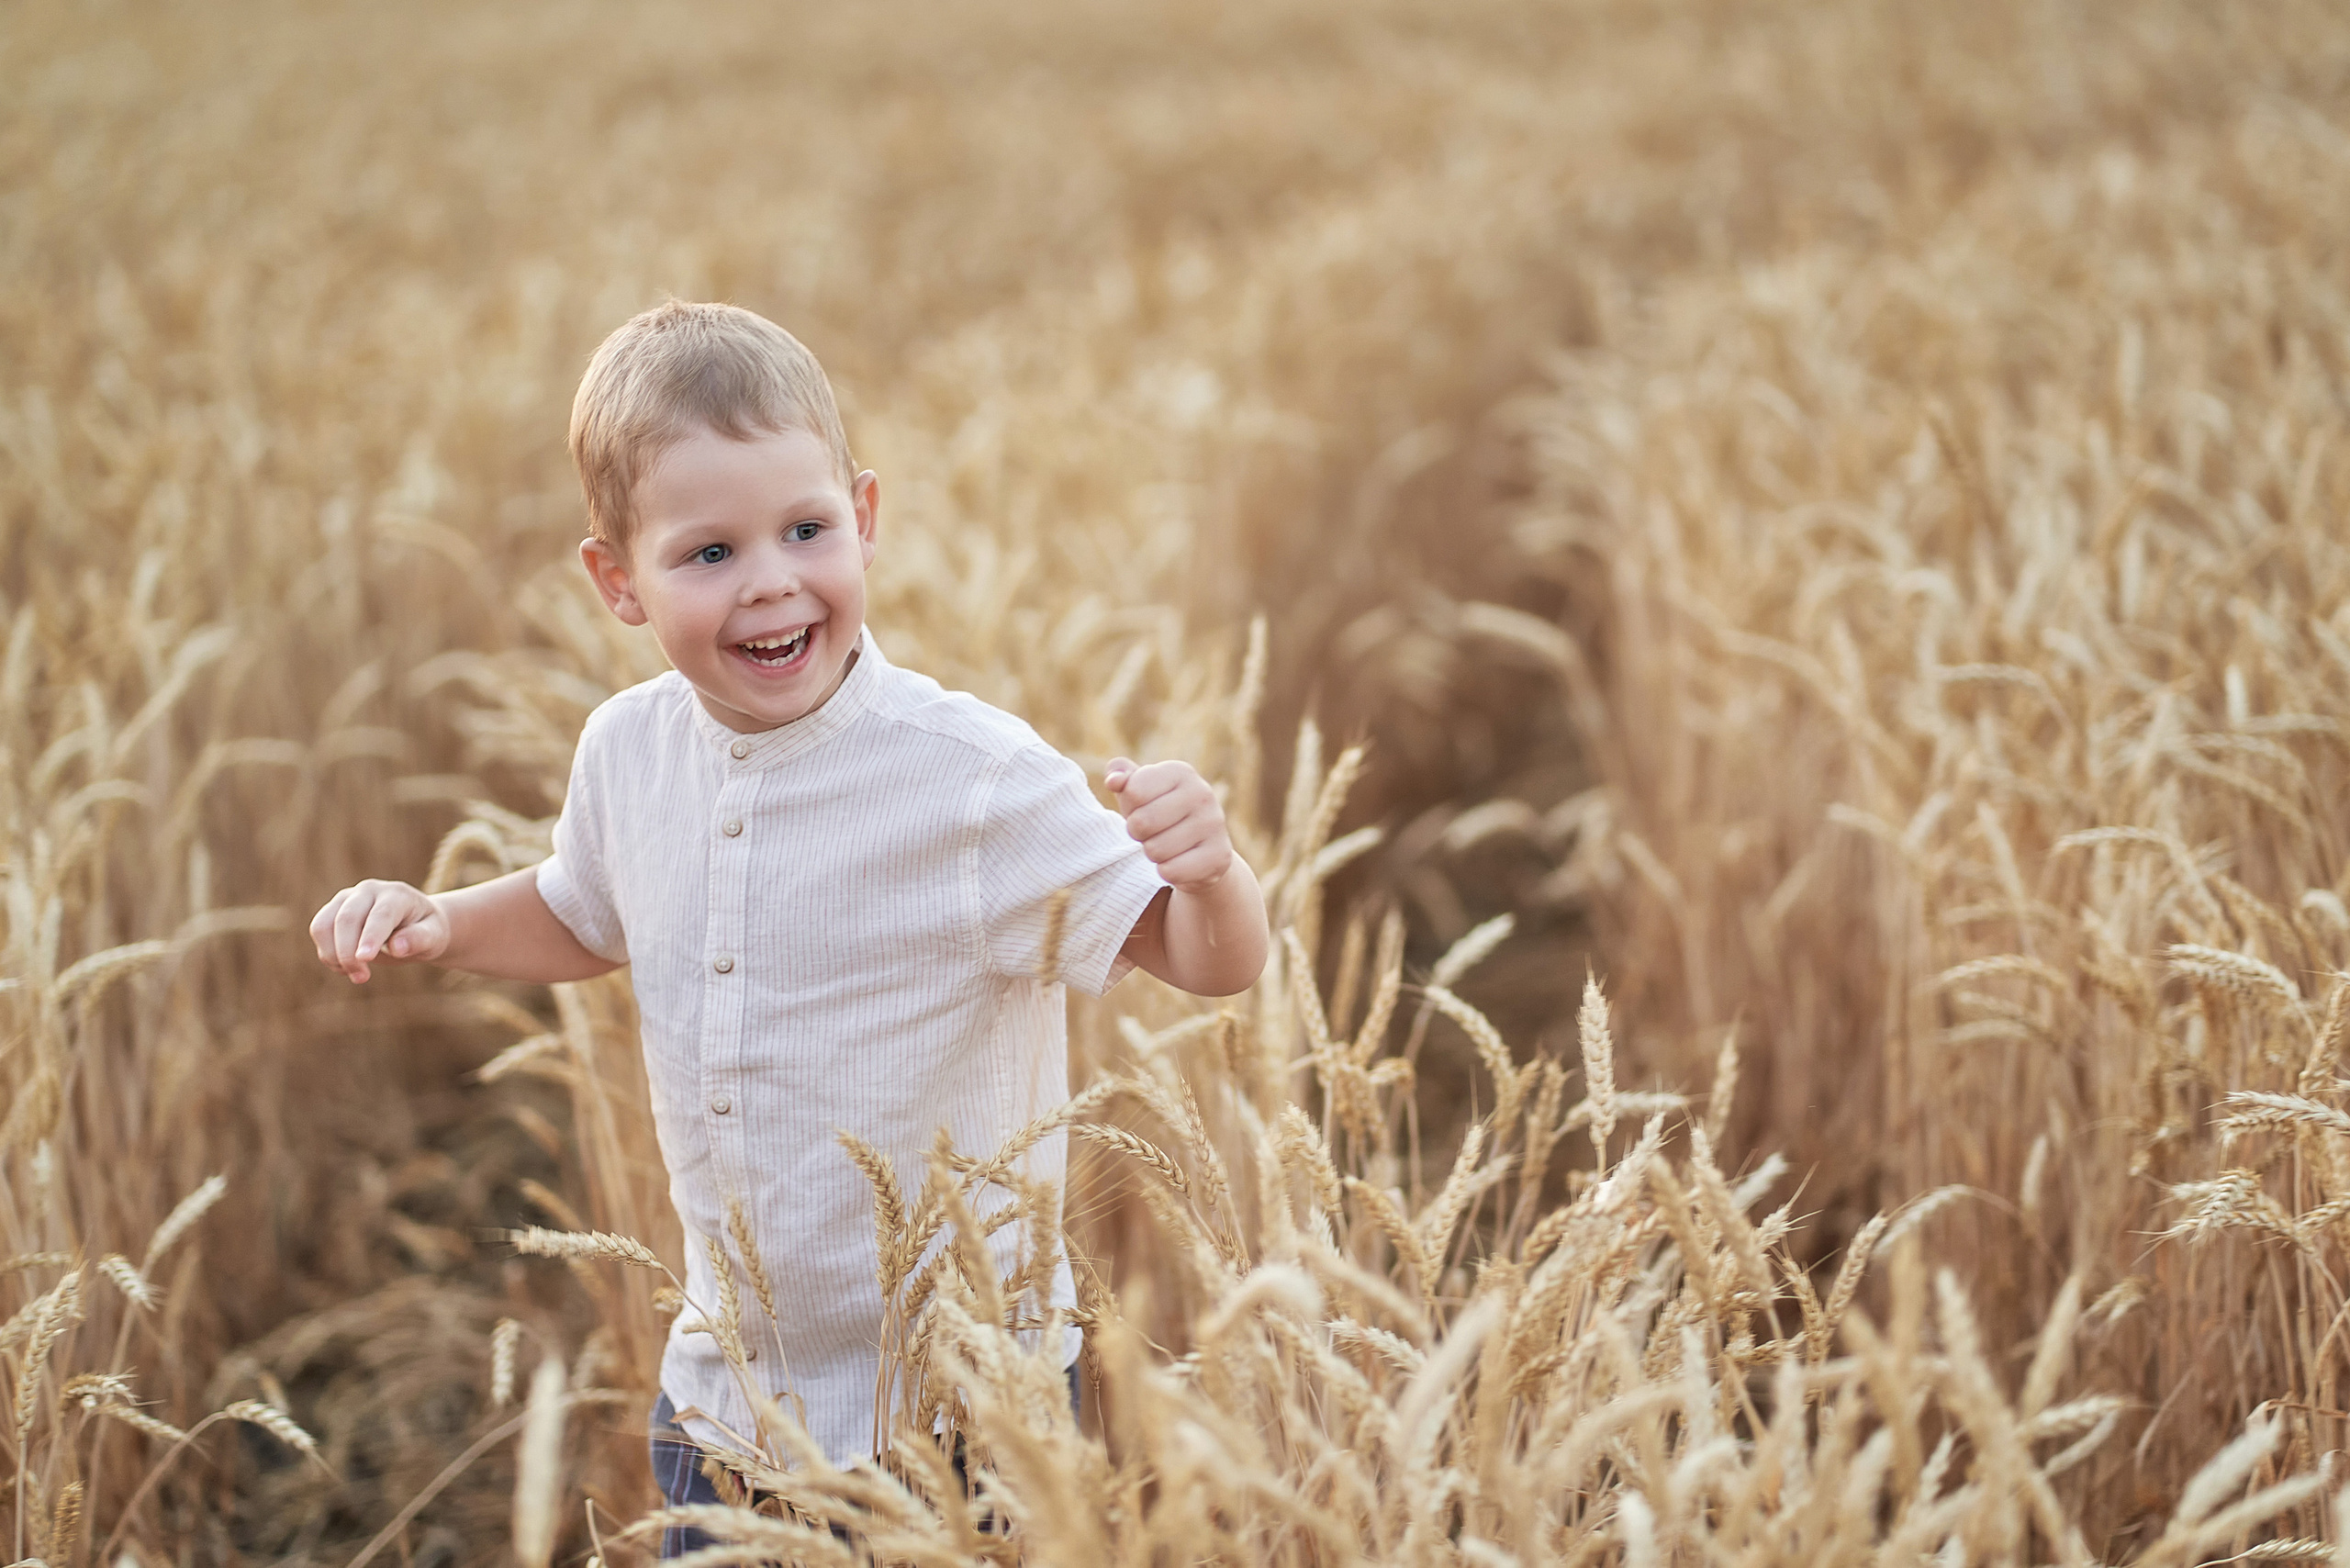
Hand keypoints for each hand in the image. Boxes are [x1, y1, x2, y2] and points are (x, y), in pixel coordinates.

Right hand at [309, 879, 448, 983]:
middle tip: (362, 978)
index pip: (380, 915)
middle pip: (347, 919)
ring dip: (332, 955)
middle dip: (348, 952)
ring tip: (356, 975)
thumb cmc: (427, 930)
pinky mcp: (332, 910)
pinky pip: (319, 931)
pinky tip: (347, 968)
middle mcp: (368, 890)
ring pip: (323, 924)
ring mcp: (347, 898)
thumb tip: (397, 947)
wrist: (415, 923)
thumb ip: (419, 939)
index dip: (371, 937)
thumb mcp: (434, 936)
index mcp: (397, 894)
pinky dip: (328, 954)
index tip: (365, 959)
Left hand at [1106, 758, 1232, 892]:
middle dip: (1138, 834)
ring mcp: (1214, 824)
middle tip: (1151, 833)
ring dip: (1153, 853)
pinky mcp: (1220, 856)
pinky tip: (1179, 862)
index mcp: (1180, 771)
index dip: (1130, 808)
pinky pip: (1171, 871)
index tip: (1143, 809)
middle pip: (1141, 822)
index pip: (1133, 792)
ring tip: (1166, 846)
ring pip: (1155, 850)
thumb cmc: (1160, 815)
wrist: (1200, 851)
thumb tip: (1113, 781)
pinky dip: (1168, 872)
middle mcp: (1202, 793)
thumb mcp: (1139, 792)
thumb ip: (1120, 777)